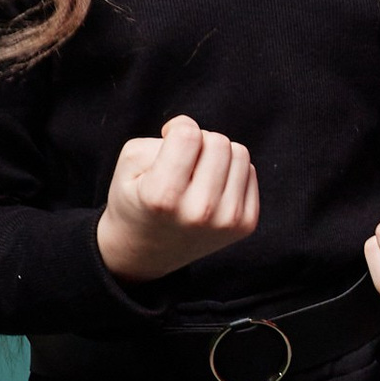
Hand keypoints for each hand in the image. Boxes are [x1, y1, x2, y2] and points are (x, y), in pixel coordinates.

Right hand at [97, 117, 260, 281]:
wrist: (147, 251)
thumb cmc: (137, 199)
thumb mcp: (130, 162)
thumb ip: (165, 136)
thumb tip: (201, 134)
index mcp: (163, 197)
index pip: (189, 135)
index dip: (177, 130)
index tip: (168, 144)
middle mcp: (199, 212)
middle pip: (218, 141)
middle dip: (200, 142)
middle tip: (183, 163)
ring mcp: (227, 221)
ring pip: (239, 153)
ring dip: (218, 156)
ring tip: (198, 176)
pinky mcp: (246, 224)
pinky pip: (249, 172)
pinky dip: (231, 173)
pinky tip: (212, 190)